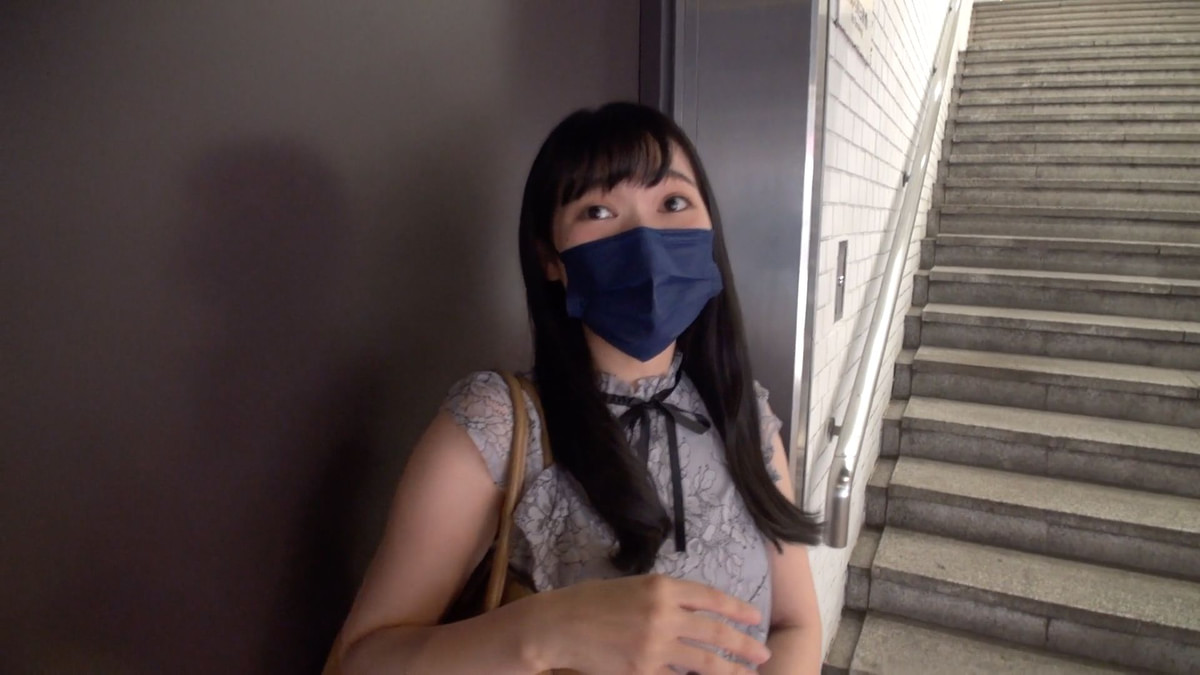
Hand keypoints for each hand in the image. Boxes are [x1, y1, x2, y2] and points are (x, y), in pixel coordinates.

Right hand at [535, 573, 770, 673]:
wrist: (559, 625)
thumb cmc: (592, 601)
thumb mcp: (633, 587)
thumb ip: (665, 597)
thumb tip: (695, 611)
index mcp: (662, 587)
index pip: (711, 597)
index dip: (737, 609)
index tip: (755, 618)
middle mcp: (664, 614)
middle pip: (715, 631)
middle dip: (743, 644)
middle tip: (763, 653)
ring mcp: (655, 645)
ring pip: (704, 661)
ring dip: (730, 669)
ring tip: (749, 674)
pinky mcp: (644, 670)